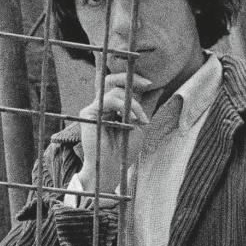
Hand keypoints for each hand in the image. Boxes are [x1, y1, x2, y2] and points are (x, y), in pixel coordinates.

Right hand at [77, 73, 146, 199]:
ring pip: (115, 92)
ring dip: (133, 104)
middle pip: (112, 80)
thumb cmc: (125, 149)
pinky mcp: (88, 113)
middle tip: (148, 83)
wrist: (113, 167)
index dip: (133, 80)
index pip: (119, 86)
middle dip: (130, 78)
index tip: (152, 84)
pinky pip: (108, 100)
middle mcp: (101, 106)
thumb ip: (144, 106)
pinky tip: (133, 119)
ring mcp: (93, 108)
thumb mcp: (140, 124)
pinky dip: (124, 106)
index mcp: (111, 108)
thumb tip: (157, 88)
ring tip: (141, 119)